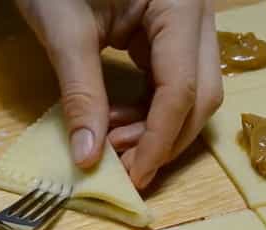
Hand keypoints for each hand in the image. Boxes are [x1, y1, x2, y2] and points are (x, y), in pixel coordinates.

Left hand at [16, 0, 223, 188]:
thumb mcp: (64, 31)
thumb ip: (80, 95)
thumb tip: (89, 159)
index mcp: (179, 6)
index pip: (182, 88)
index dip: (159, 139)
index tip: (134, 177)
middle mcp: (196, 16)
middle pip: (201, 95)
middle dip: (165, 139)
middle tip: (125, 168)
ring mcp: (187, 26)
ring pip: (192, 94)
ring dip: (156, 129)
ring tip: (111, 144)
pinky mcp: (169, 35)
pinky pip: (172, 84)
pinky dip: (148, 111)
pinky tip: (116, 122)